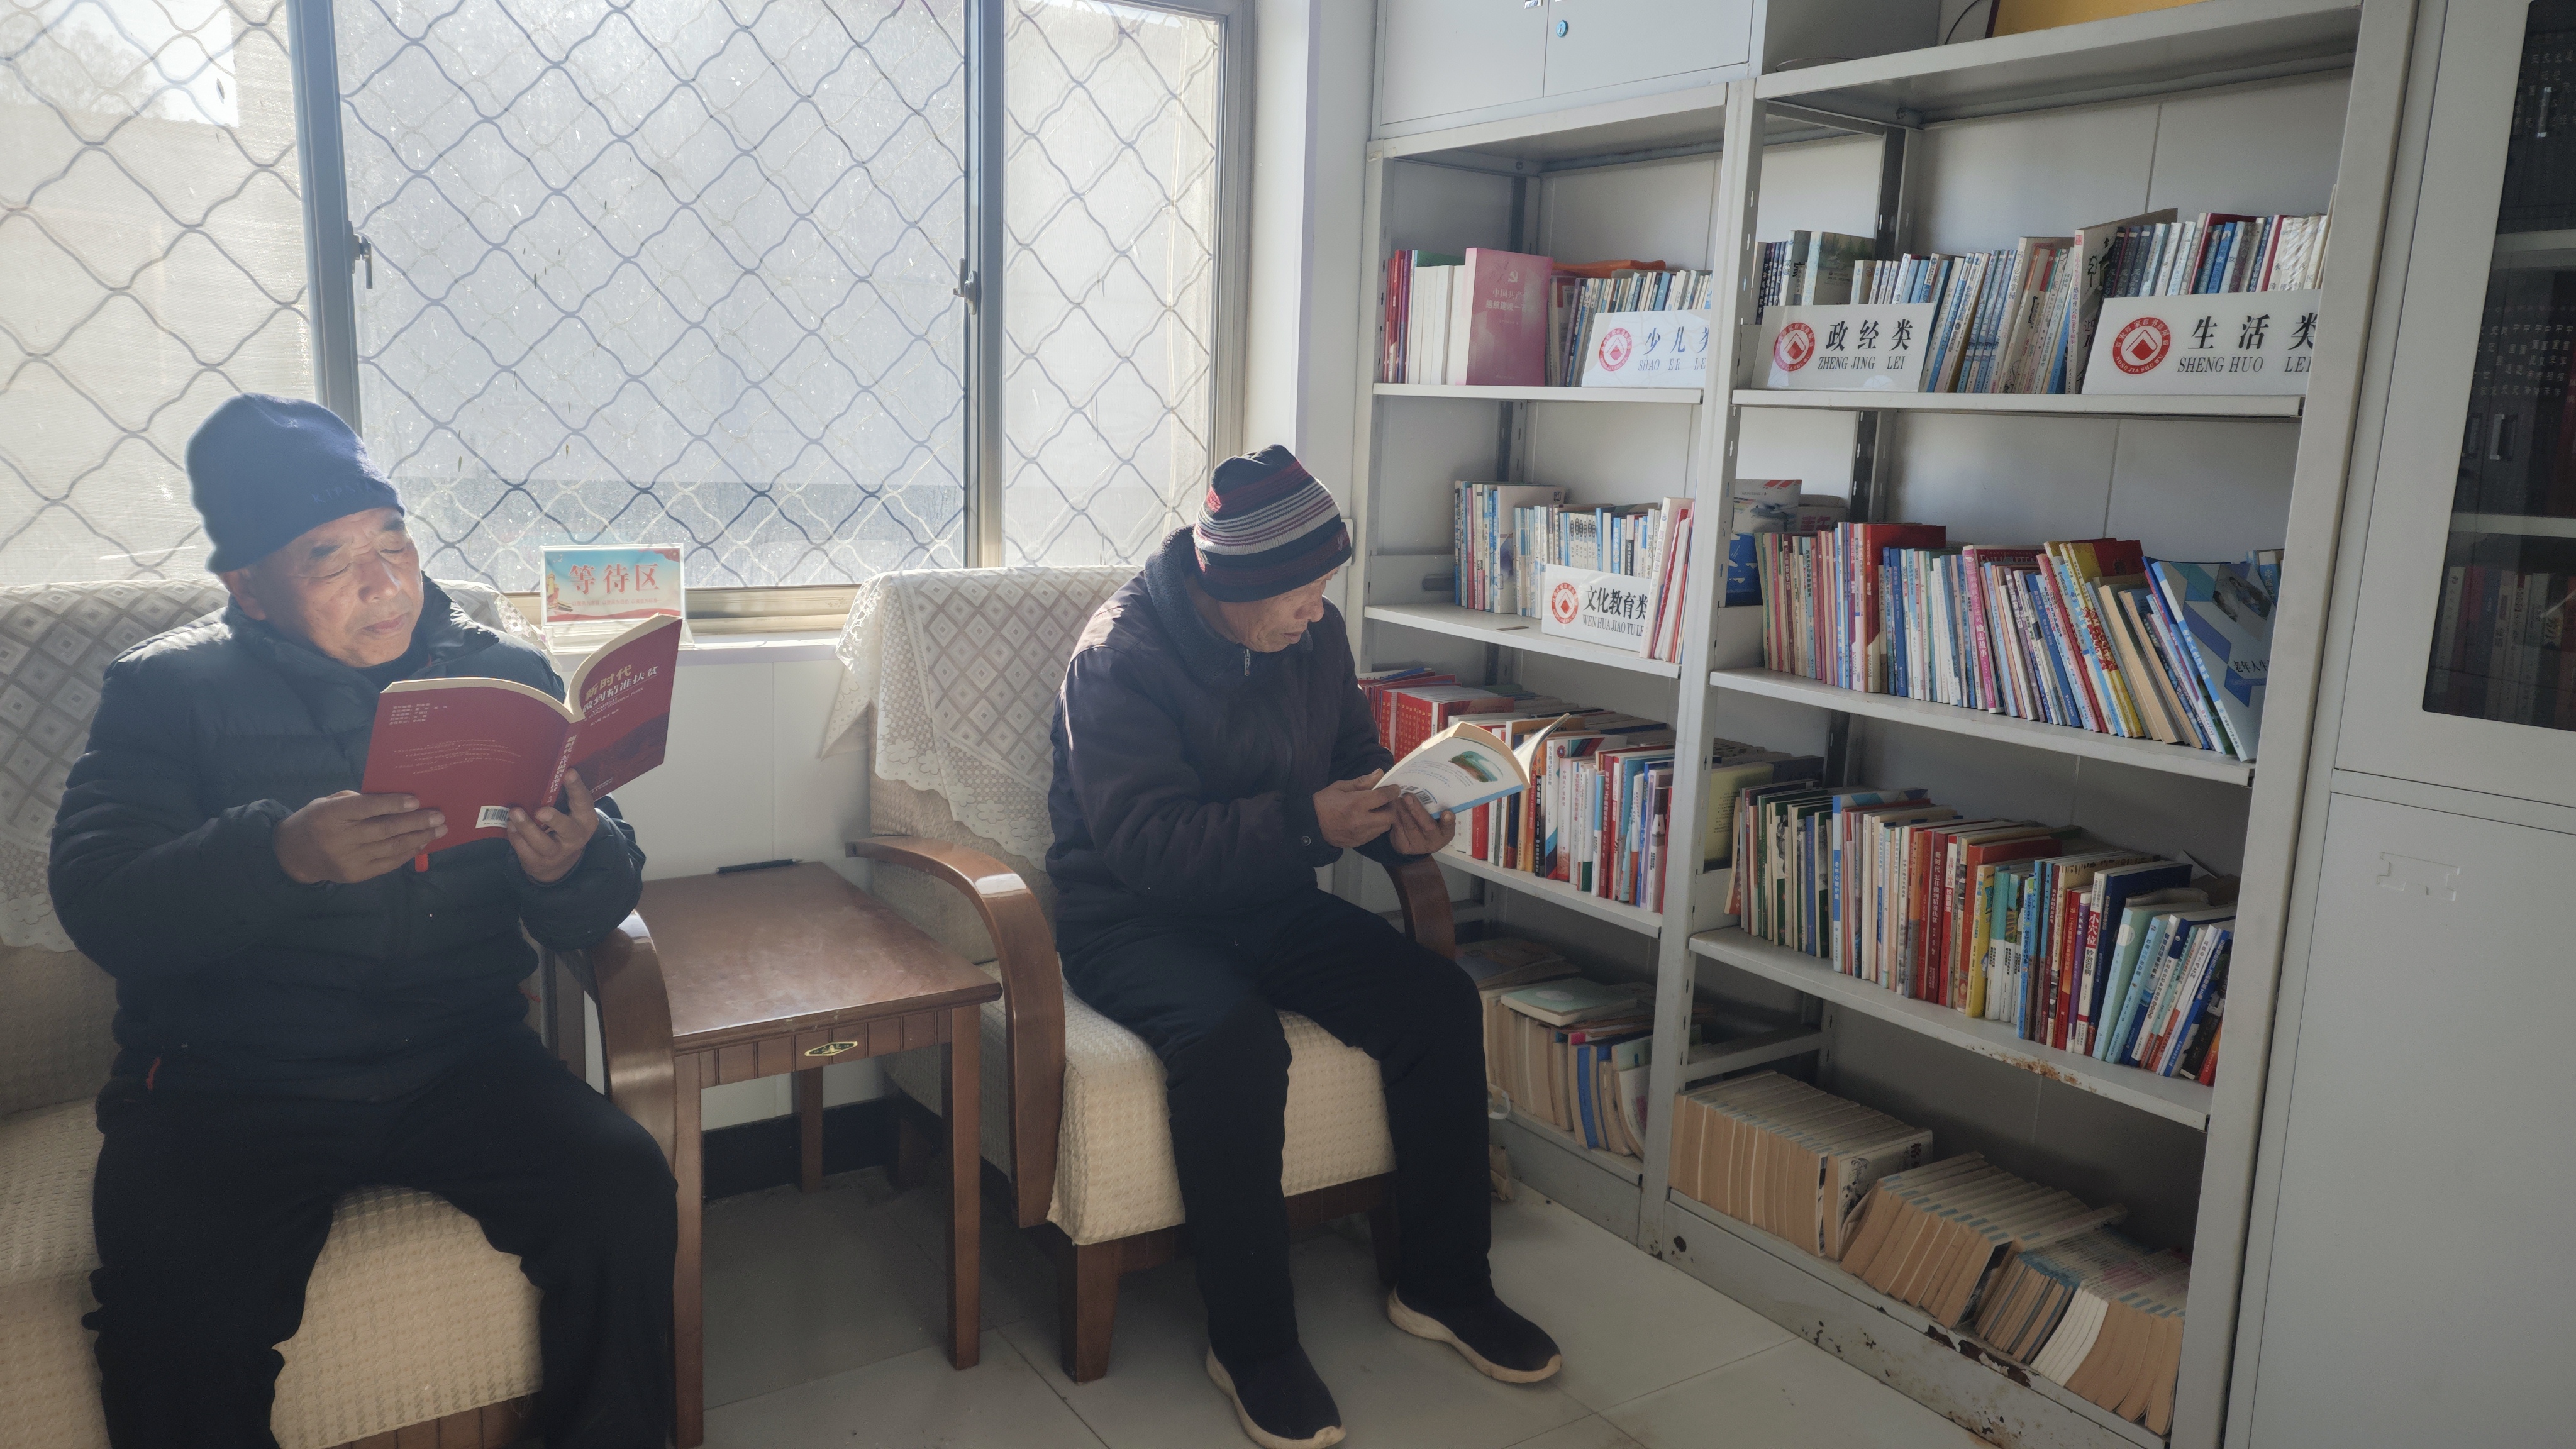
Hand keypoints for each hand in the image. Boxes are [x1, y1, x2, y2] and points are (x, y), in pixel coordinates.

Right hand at [276, 791, 445, 883]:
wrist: (294, 855)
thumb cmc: (317, 820)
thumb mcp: (328, 802)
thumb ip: (357, 800)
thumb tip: (396, 799)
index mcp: (329, 815)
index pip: (365, 807)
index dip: (392, 803)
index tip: (416, 800)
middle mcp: (339, 839)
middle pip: (384, 829)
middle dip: (416, 822)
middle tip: (439, 816)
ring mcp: (348, 860)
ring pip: (391, 848)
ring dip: (419, 838)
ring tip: (439, 830)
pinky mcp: (355, 875)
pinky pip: (388, 864)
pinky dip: (408, 853)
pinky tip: (421, 843)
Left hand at [508, 771, 600, 884]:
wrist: (559, 863)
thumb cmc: (562, 826)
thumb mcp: (570, 813)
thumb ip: (563, 797)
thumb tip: (547, 768)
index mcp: (585, 820)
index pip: (584, 802)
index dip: (577, 788)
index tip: (569, 772)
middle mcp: (575, 837)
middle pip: (567, 829)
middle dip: (554, 819)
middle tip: (540, 810)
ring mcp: (557, 852)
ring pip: (543, 843)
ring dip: (527, 828)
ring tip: (515, 813)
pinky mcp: (539, 862)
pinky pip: (526, 851)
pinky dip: (517, 838)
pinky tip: (510, 826)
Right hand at [1313, 770, 1395, 847]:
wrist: (1310, 825)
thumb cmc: (1324, 802)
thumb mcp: (1340, 787)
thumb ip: (1362, 782)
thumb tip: (1380, 773)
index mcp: (1356, 804)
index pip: (1383, 797)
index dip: (1392, 791)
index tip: (1394, 788)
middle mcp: (1361, 821)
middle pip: (1390, 815)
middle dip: (1391, 806)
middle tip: (1386, 800)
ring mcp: (1361, 834)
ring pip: (1385, 826)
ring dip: (1385, 817)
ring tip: (1377, 810)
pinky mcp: (1359, 842)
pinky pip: (1376, 834)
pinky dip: (1377, 826)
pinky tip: (1369, 819)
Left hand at [1386, 791, 1454, 855]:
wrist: (1416, 843)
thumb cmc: (1430, 825)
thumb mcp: (1438, 820)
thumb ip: (1438, 810)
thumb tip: (1436, 793)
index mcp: (1444, 834)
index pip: (1449, 828)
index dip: (1448, 821)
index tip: (1447, 813)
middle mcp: (1433, 842)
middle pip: (1426, 826)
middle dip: (1417, 810)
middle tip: (1408, 797)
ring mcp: (1417, 846)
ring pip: (1409, 826)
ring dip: (1402, 810)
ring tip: (1398, 798)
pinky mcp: (1403, 846)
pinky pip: (1398, 829)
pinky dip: (1395, 816)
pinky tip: (1392, 805)